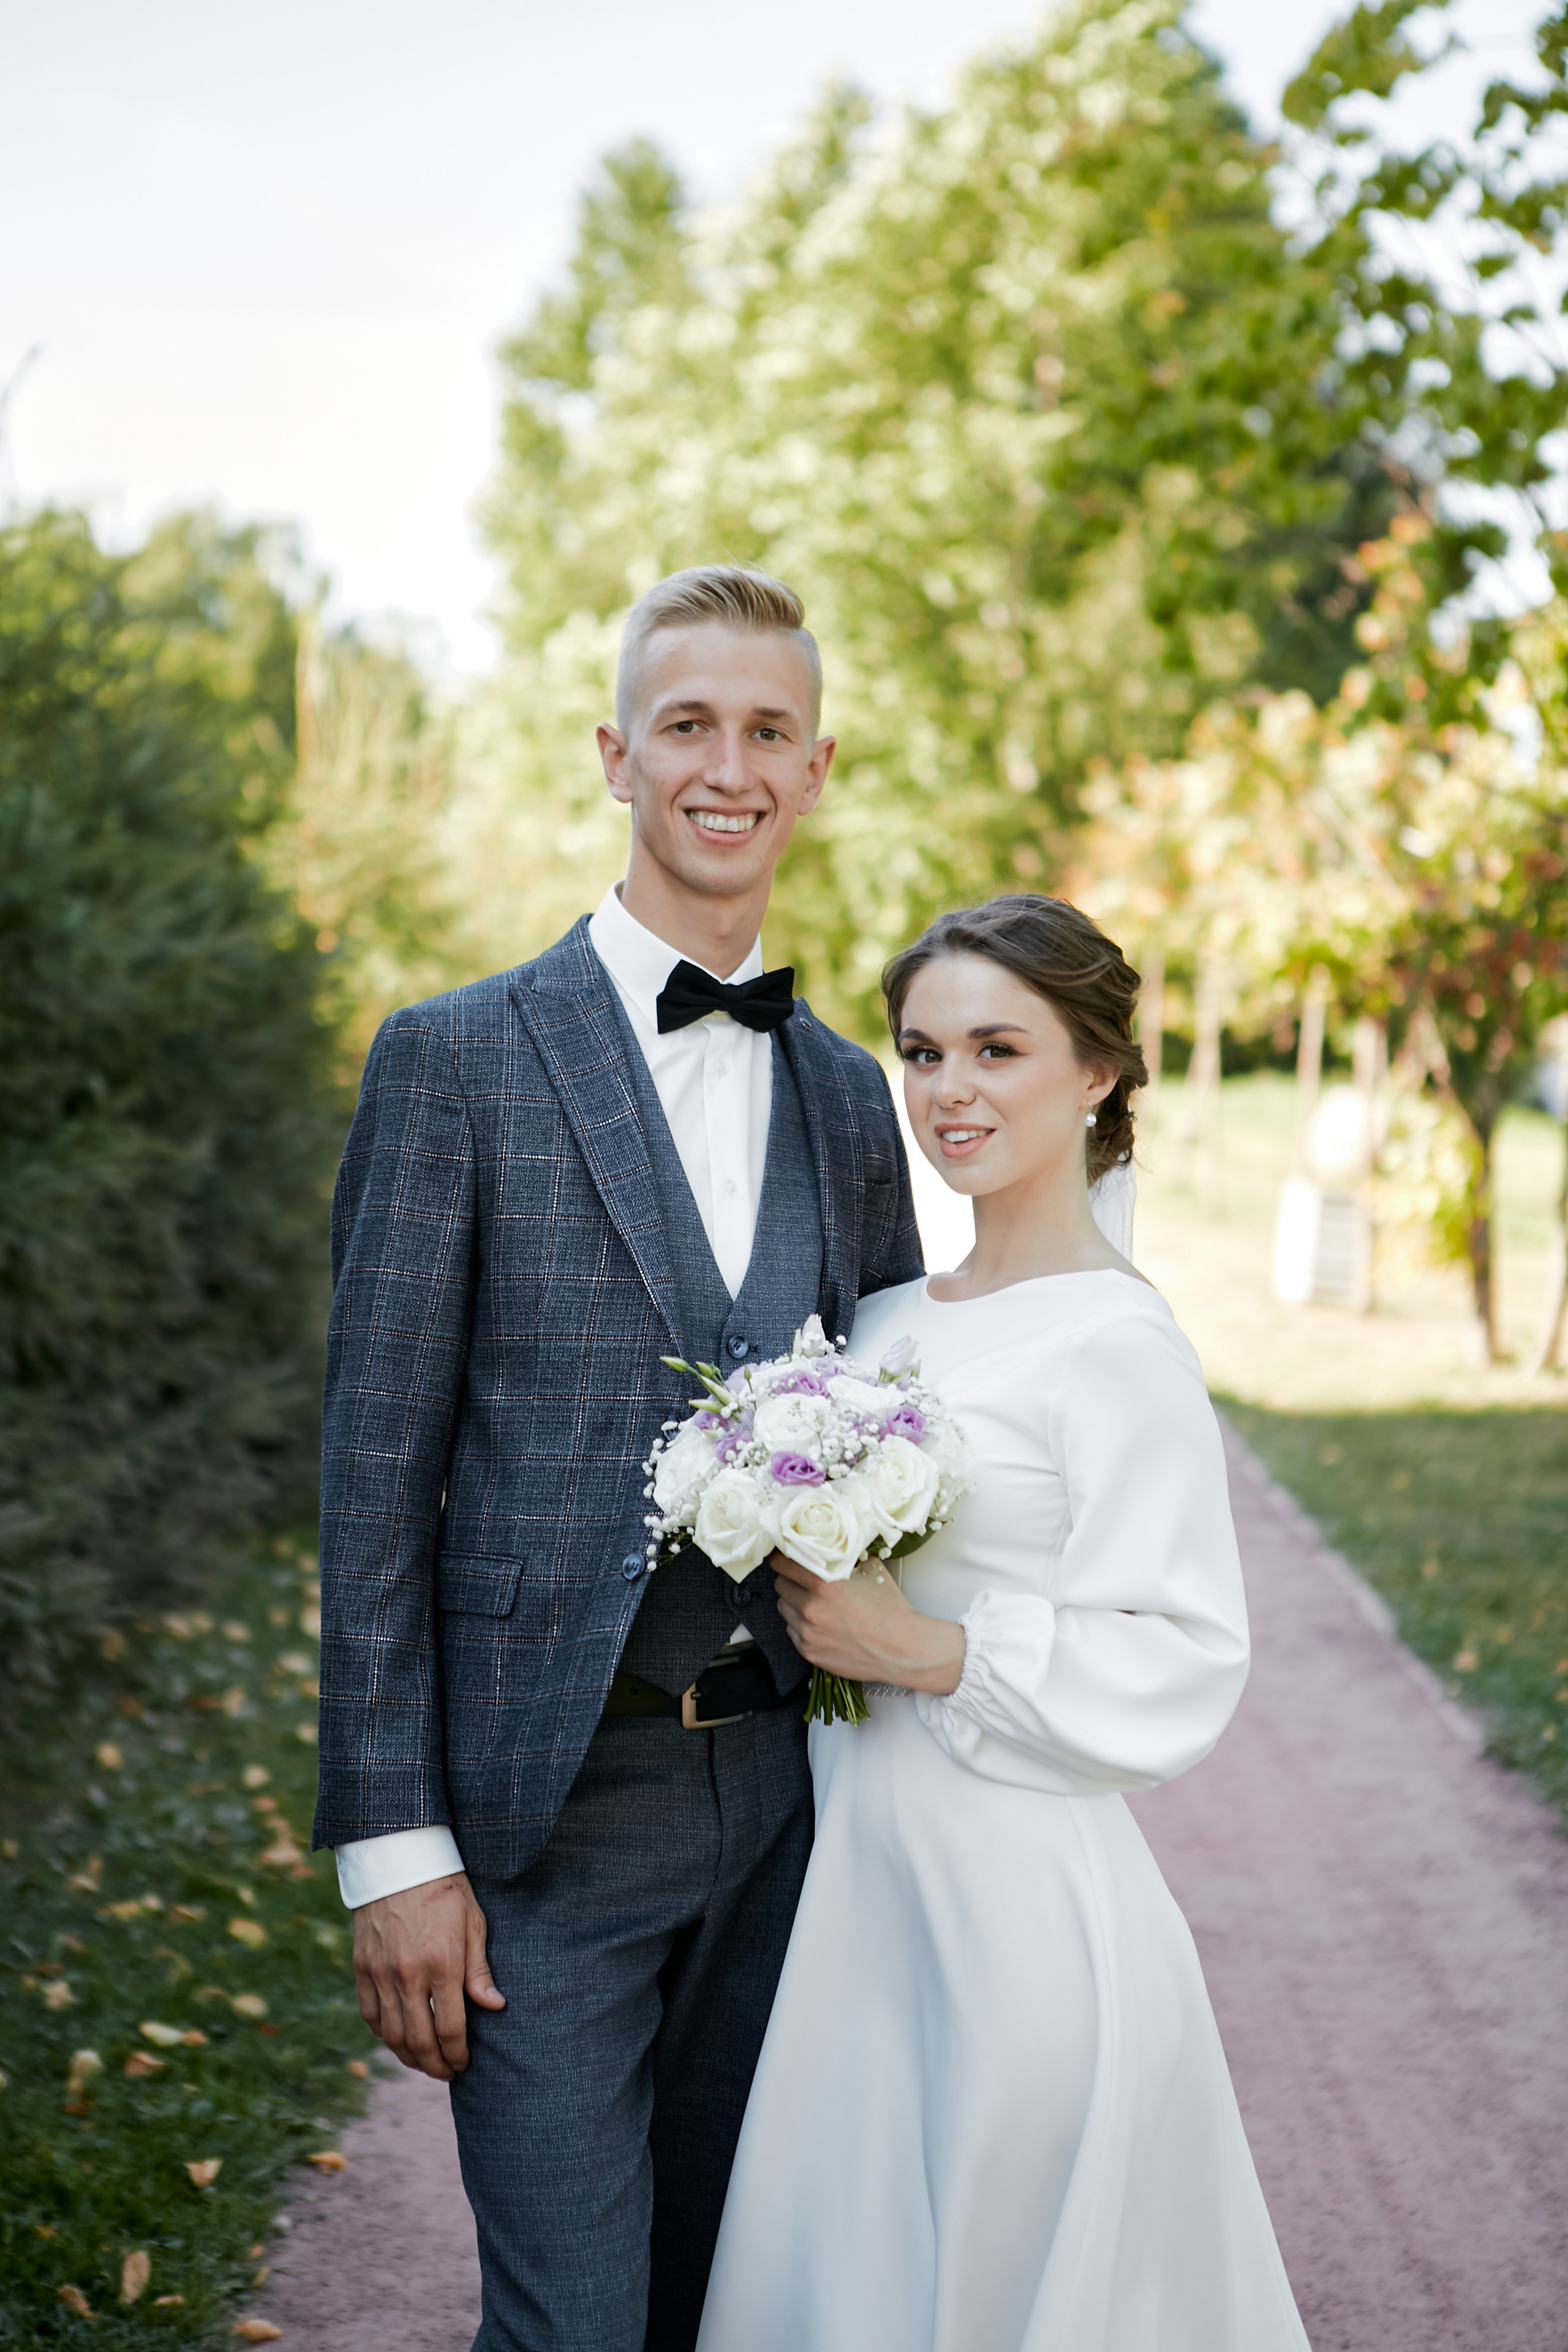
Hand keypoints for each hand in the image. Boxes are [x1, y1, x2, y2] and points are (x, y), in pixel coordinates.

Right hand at [352, 1872, 504, 2080]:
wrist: (400, 1858)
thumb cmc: (445, 1889)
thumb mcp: (473, 1922)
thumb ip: (480, 1970)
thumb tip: (495, 2007)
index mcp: (442, 1963)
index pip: (450, 2028)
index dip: (458, 2053)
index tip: (464, 2063)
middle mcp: (408, 1974)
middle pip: (419, 2040)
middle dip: (435, 2065)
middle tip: (446, 2074)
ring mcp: (381, 1972)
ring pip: (392, 2034)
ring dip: (409, 2057)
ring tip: (424, 2063)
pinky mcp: (362, 1967)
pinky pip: (370, 2014)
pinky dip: (383, 2034)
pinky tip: (397, 2039)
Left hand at [771, 1551, 964, 1695]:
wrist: (902, 1649)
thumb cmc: (890, 1609)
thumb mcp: (871, 1570)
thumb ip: (846, 1558)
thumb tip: (831, 1547)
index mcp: (824, 1584)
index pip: (783, 1564)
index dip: (783, 1558)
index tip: (785, 1557)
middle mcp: (811, 1608)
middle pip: (780, 1586)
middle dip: (790, 1580)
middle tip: (803, 1579)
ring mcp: (808, 1633)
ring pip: (784, 1609)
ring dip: (794, 1603)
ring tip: (815, 1603)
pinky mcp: (810, 1652)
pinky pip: (792, 1631)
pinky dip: (801, 1625)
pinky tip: (820, 1623)